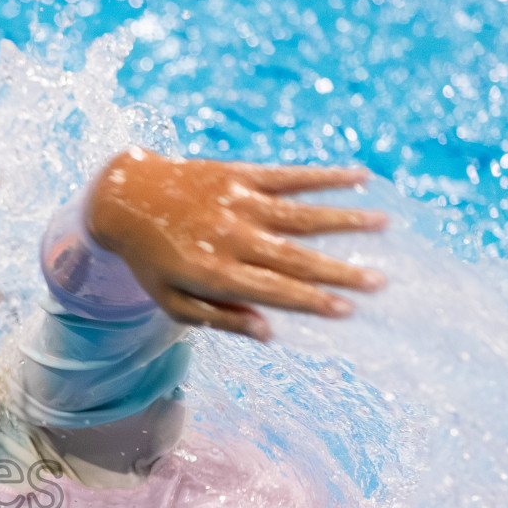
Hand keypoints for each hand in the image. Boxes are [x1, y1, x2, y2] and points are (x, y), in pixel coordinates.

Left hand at [86, 148, 387, 340]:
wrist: (124, 198)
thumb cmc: (151, 259)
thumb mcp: (172, 302)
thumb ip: (219, 319)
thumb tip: (268, 333)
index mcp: (215, 273)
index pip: (273, 291)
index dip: (311, 301)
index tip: (348, 310)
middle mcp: (230, 237)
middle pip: (295, 257)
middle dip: (339, 271)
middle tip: (380, 281)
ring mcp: (237, 202)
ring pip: (300, 213)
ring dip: (344, 219)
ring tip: (383, 223)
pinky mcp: (240, 174)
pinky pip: (289, 175)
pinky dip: (325, 176)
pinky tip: (359, 177)